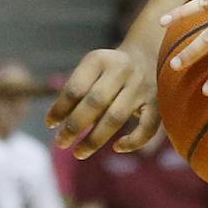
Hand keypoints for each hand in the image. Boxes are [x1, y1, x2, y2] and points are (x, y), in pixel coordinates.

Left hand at [47, 39, 161, 158]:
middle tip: (61, 143)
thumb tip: (56, 123)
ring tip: (79, 152)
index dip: (59, 109)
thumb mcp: (92, 68)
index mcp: (100, 60)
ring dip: (95, 139)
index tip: (50, 125)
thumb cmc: (110, 69)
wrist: (149, 54)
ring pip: (115, 117)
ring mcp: (142, 87)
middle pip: (94, 102)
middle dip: (74, 126)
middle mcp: (122, 70)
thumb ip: (76, 91)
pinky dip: (133, 141)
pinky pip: (147, 127)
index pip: (75, 88)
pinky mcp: (158, 103)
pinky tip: (117, 147)